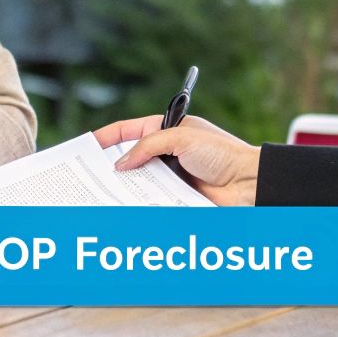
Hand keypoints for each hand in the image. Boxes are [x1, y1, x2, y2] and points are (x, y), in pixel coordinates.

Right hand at [93, 115, 260, 206]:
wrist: (248, 183)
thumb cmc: (222, 153)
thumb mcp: (182, 138)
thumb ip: (148, 146)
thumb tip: (120, 163)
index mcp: (167, 131)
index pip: (130, 130)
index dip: (108, 136)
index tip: (88, 144)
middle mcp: (167, 153)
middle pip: (131, 159)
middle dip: (112, 166)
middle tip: (92, 175)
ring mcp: (171, 176)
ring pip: (139, 182)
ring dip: (125, 187)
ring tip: (104, 194)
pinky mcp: (176, 196)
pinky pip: (152, 199)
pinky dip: (140, 202)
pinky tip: (128, 206)